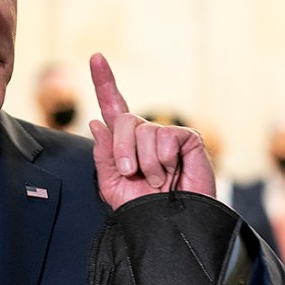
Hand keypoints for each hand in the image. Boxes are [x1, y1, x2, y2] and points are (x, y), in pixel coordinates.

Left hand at [88, 53, 214, 209]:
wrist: (170, 227)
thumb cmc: (143, 209)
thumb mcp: (112, 185)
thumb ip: (103, 156)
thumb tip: (96, 123)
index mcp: (126, 142)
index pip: (113, 106)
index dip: (104, 81)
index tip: (96, 58)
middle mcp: (146, 134)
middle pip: (124, 119)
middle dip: (120, 149)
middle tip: (129, 172)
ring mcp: (168, 134)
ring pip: (144, 131)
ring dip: (145, 162)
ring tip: (156, 180)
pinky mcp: (188, 139)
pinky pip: (166, 137)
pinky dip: (163, 159)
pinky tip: (171, 173)